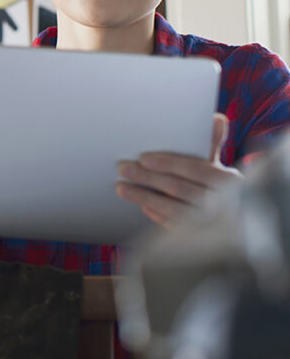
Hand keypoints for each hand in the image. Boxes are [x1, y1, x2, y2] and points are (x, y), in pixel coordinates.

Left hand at [115, 113, 238, 227]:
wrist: (237, 223)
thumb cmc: (220, 187)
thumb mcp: (219, 167)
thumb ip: (211, 144)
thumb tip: (216, 118)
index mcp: (230, 181)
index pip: (198, 170)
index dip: (170, 163)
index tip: (144, 158)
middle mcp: (224, 204)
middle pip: (181, 189)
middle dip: (150, 179)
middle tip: (124, 169)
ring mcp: (211, 224)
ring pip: (175, 210)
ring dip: (145, 197)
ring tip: (122, 187)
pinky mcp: (199, 239)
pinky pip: (175, 228)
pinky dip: (158, 216)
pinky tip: (143, 206)